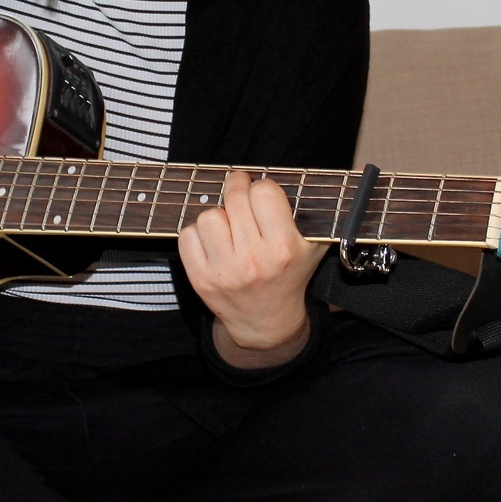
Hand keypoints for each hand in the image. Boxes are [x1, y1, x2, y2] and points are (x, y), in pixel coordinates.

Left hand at [178, 170, 326, 366]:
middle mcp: (253, 259)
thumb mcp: (313, 246)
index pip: (264, 192)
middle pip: (234, 198)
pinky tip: (213, 241)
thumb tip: (298, 180)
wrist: (267, 321)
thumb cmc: (289, 274)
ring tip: (228, 223)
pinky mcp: (201, 279)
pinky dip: (197, 233)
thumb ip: (312, 214)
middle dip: (237, 187)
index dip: (262, 187)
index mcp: (283, 247)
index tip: (262, 193)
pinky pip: (187, 236)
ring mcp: (224, 271)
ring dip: (218, 215)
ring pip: (208, 216)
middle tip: (239, 189)